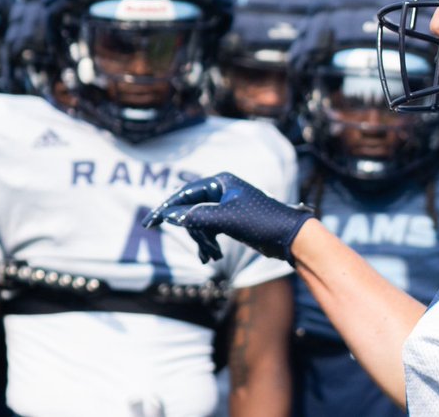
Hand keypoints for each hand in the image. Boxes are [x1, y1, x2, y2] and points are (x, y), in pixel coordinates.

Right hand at [143, 172, 312, 263]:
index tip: (149, 224)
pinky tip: (211, 257)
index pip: (184, 193)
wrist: (289, 237)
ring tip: (211, 256)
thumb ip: (197, 216)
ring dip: (202, 241)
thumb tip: (171, 216)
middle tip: (204, 250)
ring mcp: (227, 205)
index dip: (166, 208)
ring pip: (200, 223)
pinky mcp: (232, 220)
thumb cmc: (261, 222)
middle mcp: (223, 190)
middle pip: (191, 210)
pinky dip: (208, 243)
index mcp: (221, 182)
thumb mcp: (225, 219)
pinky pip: (210, 230)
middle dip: (195, 233)